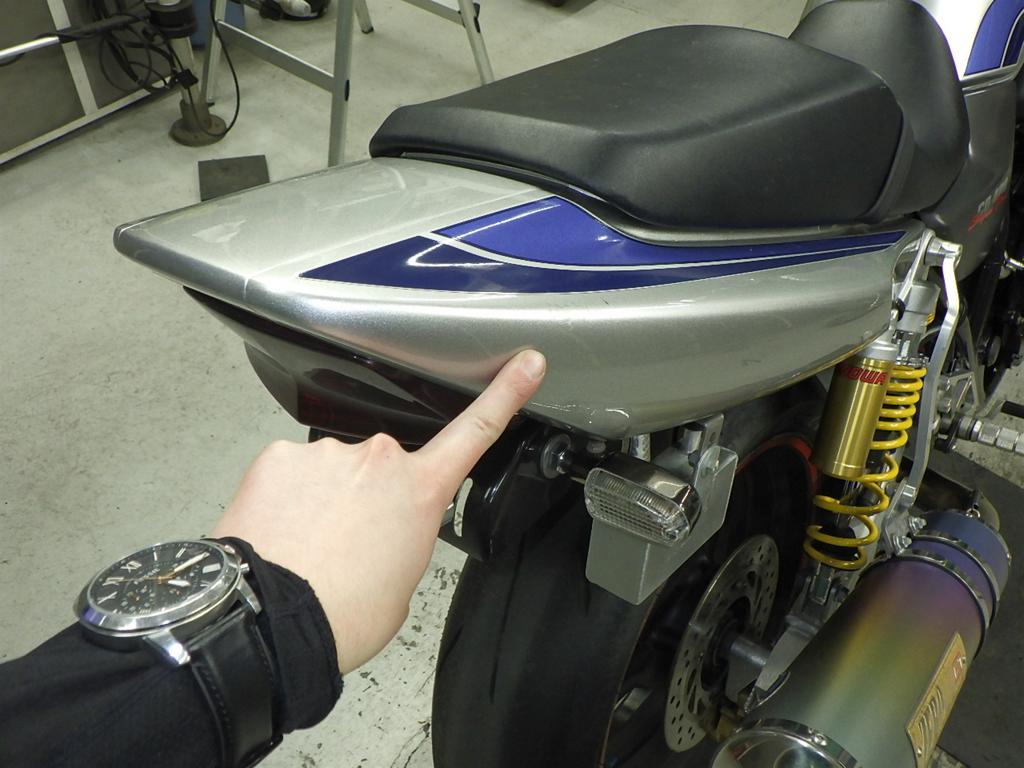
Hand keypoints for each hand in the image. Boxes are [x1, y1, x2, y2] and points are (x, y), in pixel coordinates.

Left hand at [211, 350, 546, 673]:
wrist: (273, 621)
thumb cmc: (342, 612)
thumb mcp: (403, 582)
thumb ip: (405, 538)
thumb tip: (384, 533)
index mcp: (420, 491)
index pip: (475, 432)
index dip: (505, 394)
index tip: (525, 363)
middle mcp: (379, 459)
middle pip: (382, 467)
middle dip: (369, 496)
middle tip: (348, 544)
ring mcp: (327, 454)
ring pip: (334, 471)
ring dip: (325, 500)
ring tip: (309, 546)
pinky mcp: (280, 457)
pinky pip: (291, 472)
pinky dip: (287, 498)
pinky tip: (283, 531)